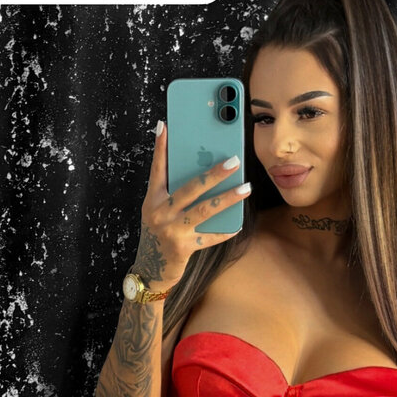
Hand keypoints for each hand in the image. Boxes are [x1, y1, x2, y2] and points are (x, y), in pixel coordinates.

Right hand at [134, 120, 250, 285]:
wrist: (150, 270)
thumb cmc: (159, 234)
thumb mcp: (158, 211)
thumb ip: (172, 193)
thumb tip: (195, 169)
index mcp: (152, 200)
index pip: (157, 169)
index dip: (161, 148)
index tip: (166, 126)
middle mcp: (160, 213)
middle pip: (190, 188)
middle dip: (214, 173)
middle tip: (234, 161)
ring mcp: (172, 231)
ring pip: (205, 210)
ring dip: (228, 198)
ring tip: (246, 188)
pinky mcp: (184, 248)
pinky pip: (210, 237)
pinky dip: (225, 230)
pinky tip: (239, 223)